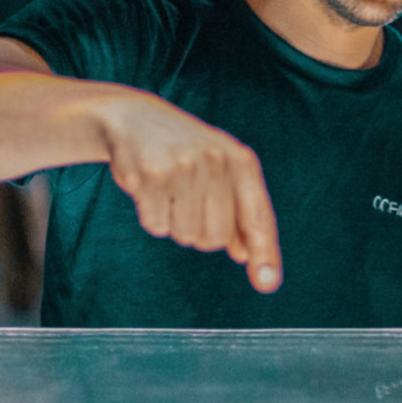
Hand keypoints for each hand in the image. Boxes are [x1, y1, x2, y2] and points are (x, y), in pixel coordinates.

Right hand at [95, 91, 282, 293]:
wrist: (134, 118)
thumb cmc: (186, 152)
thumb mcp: (221, 173)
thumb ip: (238, 211)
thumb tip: (245, 254)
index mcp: (241, 162)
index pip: (258, 217)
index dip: (264, 253)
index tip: (267, 284)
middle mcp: (216, 163)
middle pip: (216, 238)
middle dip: (201, 234)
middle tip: (189, 204)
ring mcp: (183, 169)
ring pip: (186, 236)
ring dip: (175, 224)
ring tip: (169, 192)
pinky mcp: (150, 177)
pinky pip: (156, 226)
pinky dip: (152, 217)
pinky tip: (149, 189)